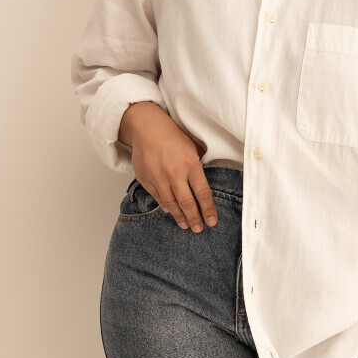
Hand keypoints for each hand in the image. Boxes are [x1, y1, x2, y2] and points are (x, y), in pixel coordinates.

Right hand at [119, 102, 217, 232]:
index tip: (212, 222)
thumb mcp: (193, 147)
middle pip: (187, 203)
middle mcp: (174, 173)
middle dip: (194, 219)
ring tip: (185, 225)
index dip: (208, 210)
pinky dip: (165, 205)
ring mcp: (158, 177)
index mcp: (190, 164)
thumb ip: (199, 167)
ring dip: (179, 216)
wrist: (146, 127)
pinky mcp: (146, 179)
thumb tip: (204, 185)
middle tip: (198, 229)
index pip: (202, 193)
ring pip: (171, 203)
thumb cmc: (172, 135)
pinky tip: (170, 211)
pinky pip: (157, 197)